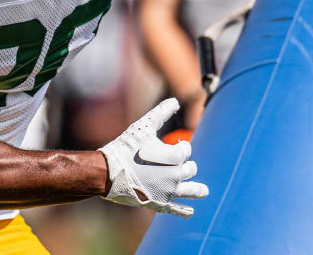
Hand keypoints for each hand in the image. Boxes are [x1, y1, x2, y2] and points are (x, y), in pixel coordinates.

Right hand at [98, 98, 208, 216]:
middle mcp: (175, 176)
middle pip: (190, 170)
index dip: (181, 146)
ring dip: (198, 190)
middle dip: (186, 164)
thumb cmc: (126, 148)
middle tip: (179, 163)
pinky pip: (176, 209)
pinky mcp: (159, 204)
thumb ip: (161, 113)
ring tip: (204, 191)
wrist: (107, 172)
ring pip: (191, 191)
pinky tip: (190, 212)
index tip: (175, 145)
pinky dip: (185, 211)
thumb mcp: (143, 127)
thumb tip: (175, 101)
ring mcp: (168, 192)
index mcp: (174, 157)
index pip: (186, 151)